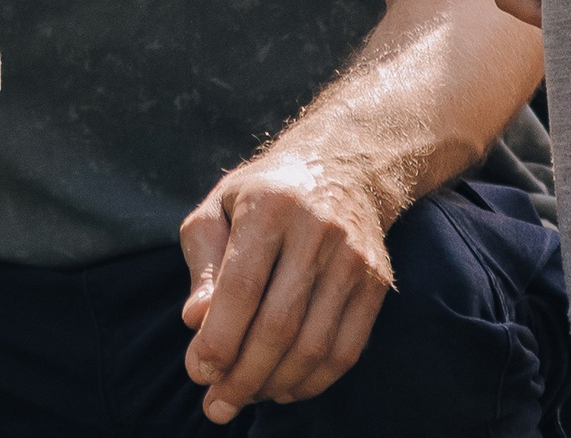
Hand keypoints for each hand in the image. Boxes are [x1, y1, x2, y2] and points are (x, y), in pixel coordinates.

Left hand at [179, 149, 394, 422]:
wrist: (344, 165)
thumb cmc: (263, 193)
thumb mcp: (219, 207)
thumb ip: (202, 261)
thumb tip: (194, 322)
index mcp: (268, 206)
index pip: (242, 286)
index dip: (219, 338)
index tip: (198, 372)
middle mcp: (316, 232)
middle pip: (279, 324)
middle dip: (243, 374)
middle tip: (216, 405)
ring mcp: (352, 259)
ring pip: (314, 344)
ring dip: (275, 384)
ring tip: (245, 398)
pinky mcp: (376, 283)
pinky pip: (347, 349)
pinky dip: (314, 381)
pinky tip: (284, 389)